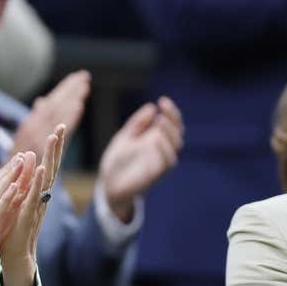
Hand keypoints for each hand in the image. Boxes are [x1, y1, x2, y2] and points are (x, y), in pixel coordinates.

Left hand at [0, 125, 65, 285]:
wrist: (15, 256)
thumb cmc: (14, 230)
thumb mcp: (17, 201)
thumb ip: (23, 185)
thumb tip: (25, 167)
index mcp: (37, 192)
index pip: (47, 165)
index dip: (52, 148)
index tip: (56, 128)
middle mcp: (41, 196)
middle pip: (52, 166)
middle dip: (56, 146)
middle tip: (61, 125)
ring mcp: (37, 204)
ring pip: (47, 176)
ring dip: (51, 156)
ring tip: (54, 138)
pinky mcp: (29, 214)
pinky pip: (36, 195)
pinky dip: (40, 181)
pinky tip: (43, 167)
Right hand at [11, 70, 89, 160]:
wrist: (9, 184)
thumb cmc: (18, 163)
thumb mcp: (23, 138)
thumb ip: (36, 118)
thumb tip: (42, 100)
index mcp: (32, 124)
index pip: (52, 103)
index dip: (65, 90)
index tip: (78, 78)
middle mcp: (34, 128)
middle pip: (56, 105)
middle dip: (70, 90)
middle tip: (84, 76)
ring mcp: (38, 138)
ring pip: (57, 114)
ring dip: (71, 99)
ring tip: (84, 86)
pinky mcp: (43, 149)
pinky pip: (59, 131)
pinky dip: (69, 118)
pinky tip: (78, 107)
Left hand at [97, 97, 183, 221]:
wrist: (108, 185)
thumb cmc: (118, 161)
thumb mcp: (125, 137)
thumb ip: (137, 124)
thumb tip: (151, 107)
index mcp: (155, 138)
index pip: (171, 123)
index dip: (171, 111)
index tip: (162, 100)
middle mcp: (161, 149)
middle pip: (178, 132)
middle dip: (173, 118)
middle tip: (164, 106)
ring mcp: (160, 161)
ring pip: (176, 146)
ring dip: (170, 131)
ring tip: (159, 120)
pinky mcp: (156, 174)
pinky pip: (168, 162)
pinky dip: (164, 149)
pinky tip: (157, 138)